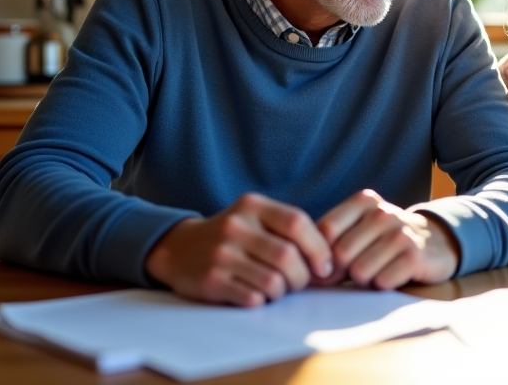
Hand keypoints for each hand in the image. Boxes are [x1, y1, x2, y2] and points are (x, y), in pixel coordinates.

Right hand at [144, 193, 333, 306]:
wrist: (178, 249)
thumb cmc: (232, 237)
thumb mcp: (256, 218)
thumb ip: (289, 230)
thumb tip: (330, 262)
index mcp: (253, 206)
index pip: (297, 223)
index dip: (318, 249)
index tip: (324, 268)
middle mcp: (236, 226)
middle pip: (288, 257)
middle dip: (301, 277)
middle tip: (297, 283)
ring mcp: (221, 253)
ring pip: (272, 281)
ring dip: (281, 292)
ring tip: (275, 289)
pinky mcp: (210, 280)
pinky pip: (251, 298)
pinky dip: (261, 301)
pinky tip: (254, 294)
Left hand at [314, 190, 459, 289]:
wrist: (436, 242)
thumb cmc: (385, 241)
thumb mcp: (359, 230)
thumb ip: (330, 243)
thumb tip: (304, 272)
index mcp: (364, 201)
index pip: (325, 230)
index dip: (319, 255)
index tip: (325, 268)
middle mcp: (382, 213)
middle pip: (340, 254)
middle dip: (342, 272)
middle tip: (354, 272)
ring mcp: (400, 233)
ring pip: (359, 271)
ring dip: (364, 280)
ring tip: (376, 271)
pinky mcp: (415, 256)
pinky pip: (382, 282)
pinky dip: (382, 286)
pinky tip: (392, 275)